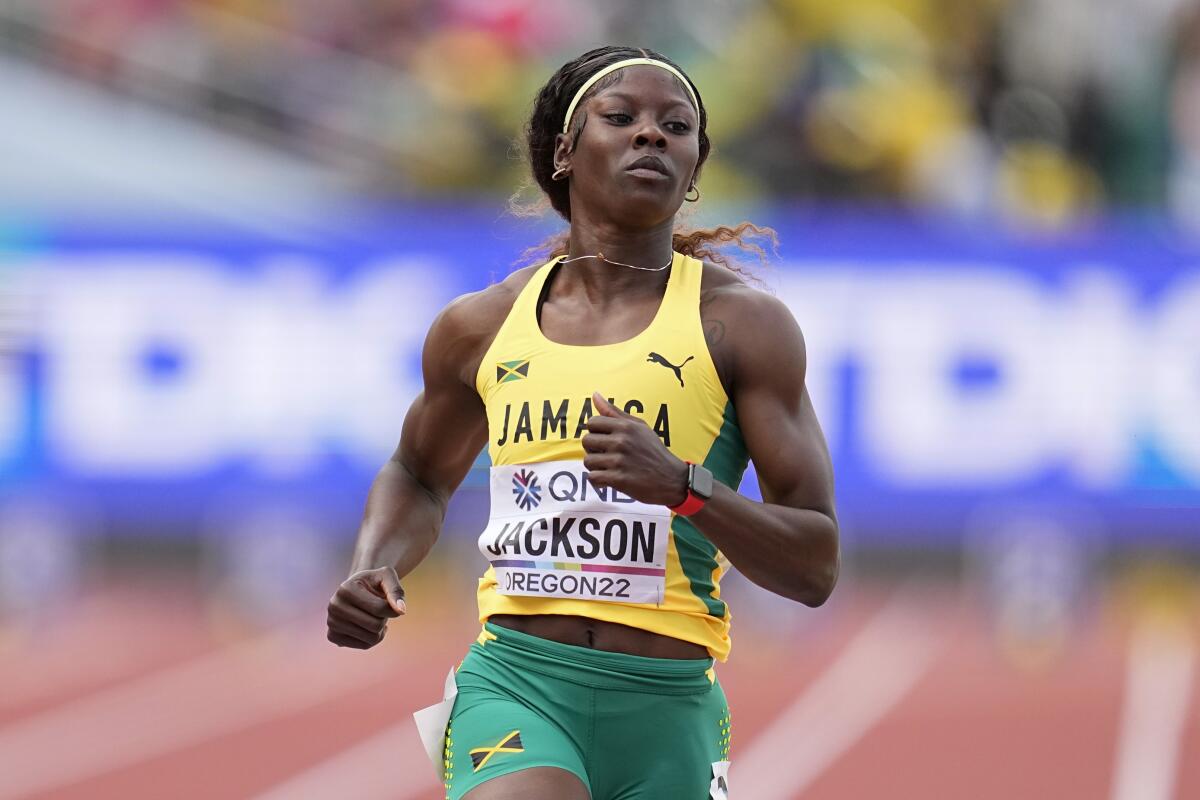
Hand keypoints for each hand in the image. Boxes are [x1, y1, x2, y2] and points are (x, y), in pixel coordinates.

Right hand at [326, 566, 405, 649]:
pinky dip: (372, 638)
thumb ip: (396, 591)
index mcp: (346, 589)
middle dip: (384, 619)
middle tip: (379, 609)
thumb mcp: (387, 577)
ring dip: (380, 629)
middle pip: (375, 626)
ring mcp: (331, 622)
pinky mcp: (333, 636)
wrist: (358, 588)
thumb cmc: (374, 582)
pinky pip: (364, 646)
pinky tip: (366, 626)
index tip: (389, 601)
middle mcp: (334, 606)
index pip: (380, 609)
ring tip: (373, 616)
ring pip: (372, 639)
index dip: (393, 608)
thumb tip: (401, 611)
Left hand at [582, 392, 688, 506]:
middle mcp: (622, 441)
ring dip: (596, 467)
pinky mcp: (619, 479)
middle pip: (587, 441)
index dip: (595, 432)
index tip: (604, 440)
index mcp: (626, 427)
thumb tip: (595, 395)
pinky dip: (598, 481)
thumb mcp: (640, 427)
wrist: (672, 479)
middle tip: (606, 455)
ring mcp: (619, 461)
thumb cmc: (654, 452)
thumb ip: (614, 412)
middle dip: (593, 449)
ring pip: (588, 461)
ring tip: (609, 468)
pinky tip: (608, 480)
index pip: (592, 422)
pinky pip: (593, 478)